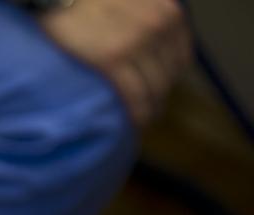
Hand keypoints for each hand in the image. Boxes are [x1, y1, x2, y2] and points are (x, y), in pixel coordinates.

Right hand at [38, 0, 191, 126]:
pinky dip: (137, 113)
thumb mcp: (132, 0)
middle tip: (149, 110)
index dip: (171, 77)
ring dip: (151, 108)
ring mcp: (138, 42)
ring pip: (154, 88)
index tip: (159, 90)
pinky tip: (134, 122)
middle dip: (161, 95)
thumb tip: (148, 44)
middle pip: (169, 75)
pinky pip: (134, 94)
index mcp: (168, 10)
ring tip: (142, 118)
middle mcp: (160, 25)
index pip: (181, 56)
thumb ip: (147, 16)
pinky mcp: (113, 58)